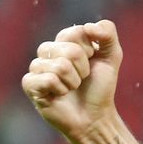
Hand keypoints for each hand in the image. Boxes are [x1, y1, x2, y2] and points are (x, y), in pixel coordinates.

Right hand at [22, 20, 122, 139]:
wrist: (94, 116)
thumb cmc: (100, 87)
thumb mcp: (112, 56)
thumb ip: (108, 33)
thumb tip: (89, 26)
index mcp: (65, 40)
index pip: (77, 32)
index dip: (90, 50)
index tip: (91, 61)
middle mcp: (48, 51)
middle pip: (69, 49)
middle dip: (83, 68)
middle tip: (82, 78)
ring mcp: (37, 67)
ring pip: (60, 66)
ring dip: (73, 81)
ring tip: (72, 88)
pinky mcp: (30, 84)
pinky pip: (48, 79)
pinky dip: (61, 89)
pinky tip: (60, 95)